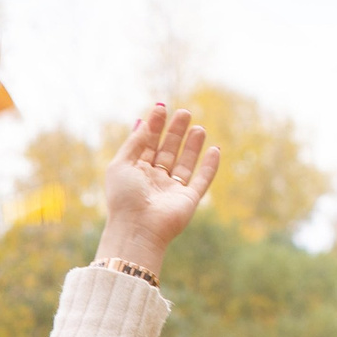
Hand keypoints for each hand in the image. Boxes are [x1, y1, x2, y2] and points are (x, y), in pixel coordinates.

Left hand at [95, 104, 221, 272]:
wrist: (137, 229)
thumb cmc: (124, 197)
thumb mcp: (122, 164)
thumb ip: (134, 143)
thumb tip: (141, 122)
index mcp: (136, 172)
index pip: (147, 144)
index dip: (155, 125)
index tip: (161, 107)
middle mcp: (154, 180)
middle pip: (167, 151)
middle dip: (176, 131)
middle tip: (184, 112)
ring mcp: (172, 190)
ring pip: (185, 163)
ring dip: (192, 145)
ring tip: (199, 127)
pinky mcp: (188, 200)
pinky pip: (202, 180)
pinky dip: (210, 166)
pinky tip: (214, 149)